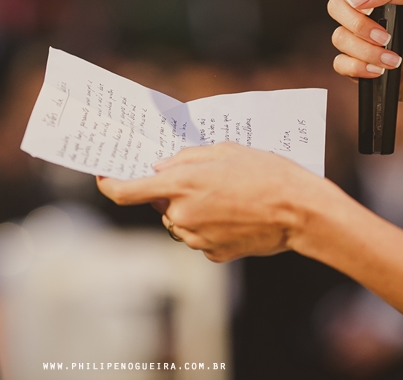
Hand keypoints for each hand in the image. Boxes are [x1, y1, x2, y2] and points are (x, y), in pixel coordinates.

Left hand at [97, 143, 335, 261]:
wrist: (300, 211)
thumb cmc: (265, 173)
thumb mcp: (223, 150)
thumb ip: (185, 158)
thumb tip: (161, 168)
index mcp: (180, 184)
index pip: (125, 192)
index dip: (108, 184)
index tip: (102, 176)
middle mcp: (181, 214)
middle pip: (159, 205)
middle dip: (172, 192)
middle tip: (203, 179)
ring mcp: (196, 237)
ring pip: (179, 222)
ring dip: (191, 210)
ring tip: (227, 197)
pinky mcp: (212, 254)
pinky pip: (199, 237)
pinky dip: (209, 226)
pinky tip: (235, 215)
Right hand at [328, 0, 402, 107]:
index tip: (364, 3)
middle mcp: (363, 15)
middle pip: (335, 6)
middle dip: (358, 24)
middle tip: (386, 36)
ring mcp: (358, 40)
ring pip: (339, 37)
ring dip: (367, 50)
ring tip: (393, 59)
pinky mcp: (357, 66)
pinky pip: (340, 63)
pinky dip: (360, 67)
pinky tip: (381, 70)